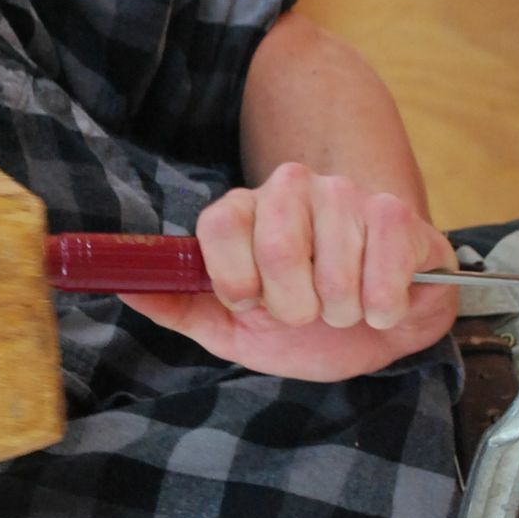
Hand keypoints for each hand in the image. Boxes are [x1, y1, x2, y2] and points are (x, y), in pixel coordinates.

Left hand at [119, 162, 458, 380]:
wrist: (378, 329)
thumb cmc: (303, 327)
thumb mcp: (230, 328)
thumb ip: (177, 305)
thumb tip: (123, 287)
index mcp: (242, 210)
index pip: (220, 222)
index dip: (234, 277)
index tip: (249, 303)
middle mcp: (289, 188)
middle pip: (276, 245)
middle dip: (293, 305)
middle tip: (306, 313)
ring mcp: (344, 193)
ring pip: (334, 266)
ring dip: (341, 310)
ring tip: (344, 309)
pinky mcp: (394, 211)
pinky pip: (384, 262)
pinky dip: (382, 304)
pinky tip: (380, 304)